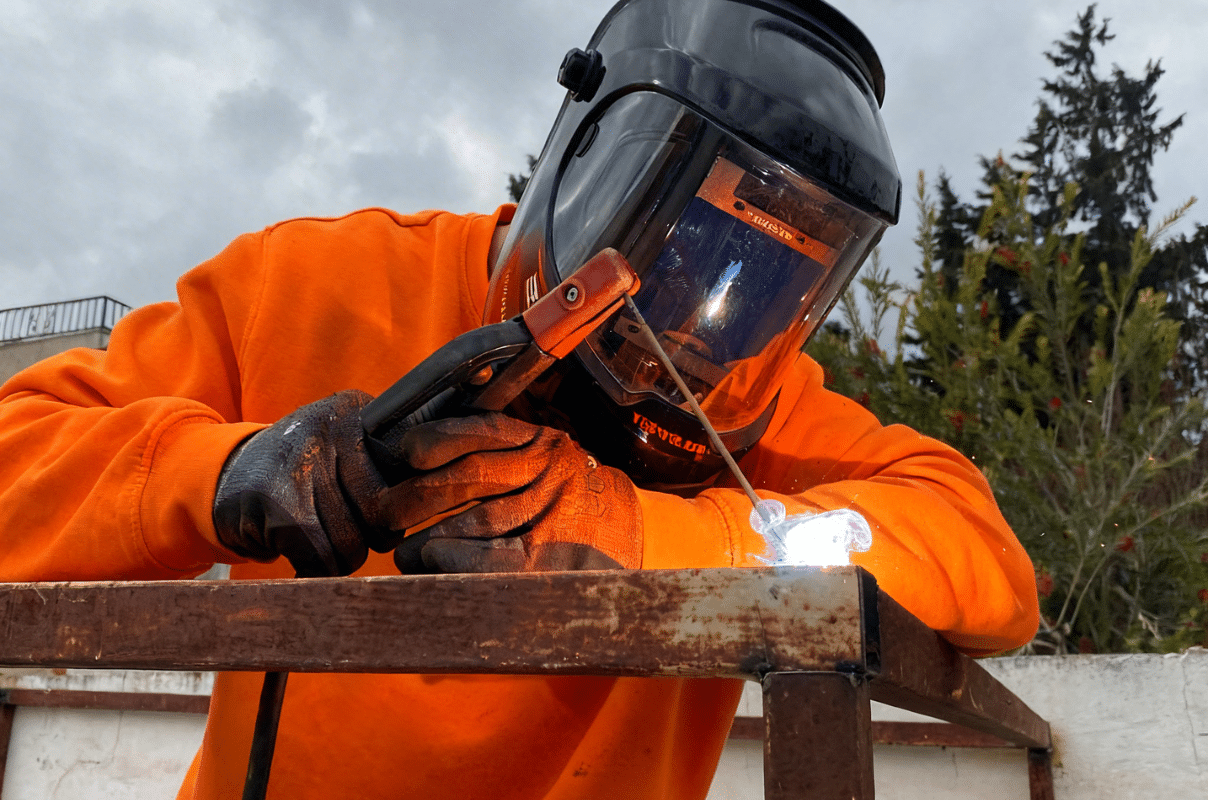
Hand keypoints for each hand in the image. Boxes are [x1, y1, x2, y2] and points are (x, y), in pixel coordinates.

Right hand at [212, 390, 389, 576]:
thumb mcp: (347, 447)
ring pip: (353, 541)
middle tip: (352, 532)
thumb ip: (391, 463)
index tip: (389, 516)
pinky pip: (320, 556)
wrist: (225, 477)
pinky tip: (300, 551)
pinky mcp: (273, 499)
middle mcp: (330, 426)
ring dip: (342, 557)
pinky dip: (314, 568)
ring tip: (321, 538)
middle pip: (382, 512)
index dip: (402, 506)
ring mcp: (300, 460)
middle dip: (374, 536)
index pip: (407, 471)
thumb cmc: (306, 471)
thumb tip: (445, 495)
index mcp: (355, 410)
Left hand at [388, 413, 642, 572]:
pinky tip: (435, 562)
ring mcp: (555, 516)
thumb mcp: (546, 461)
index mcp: (544, 444)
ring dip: (429, 537)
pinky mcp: (552, 558)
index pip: (486, 433)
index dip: (440, 438)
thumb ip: (501, 452)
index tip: (408, 452)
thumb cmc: (571, 498)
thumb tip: (420, 459)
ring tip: (406, 551)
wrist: (631, 535)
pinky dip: (457, 560)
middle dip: (420, 493)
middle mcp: (551, 473)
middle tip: (386, 512)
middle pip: (473, 476)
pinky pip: (494, 560)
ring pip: (478, 519)